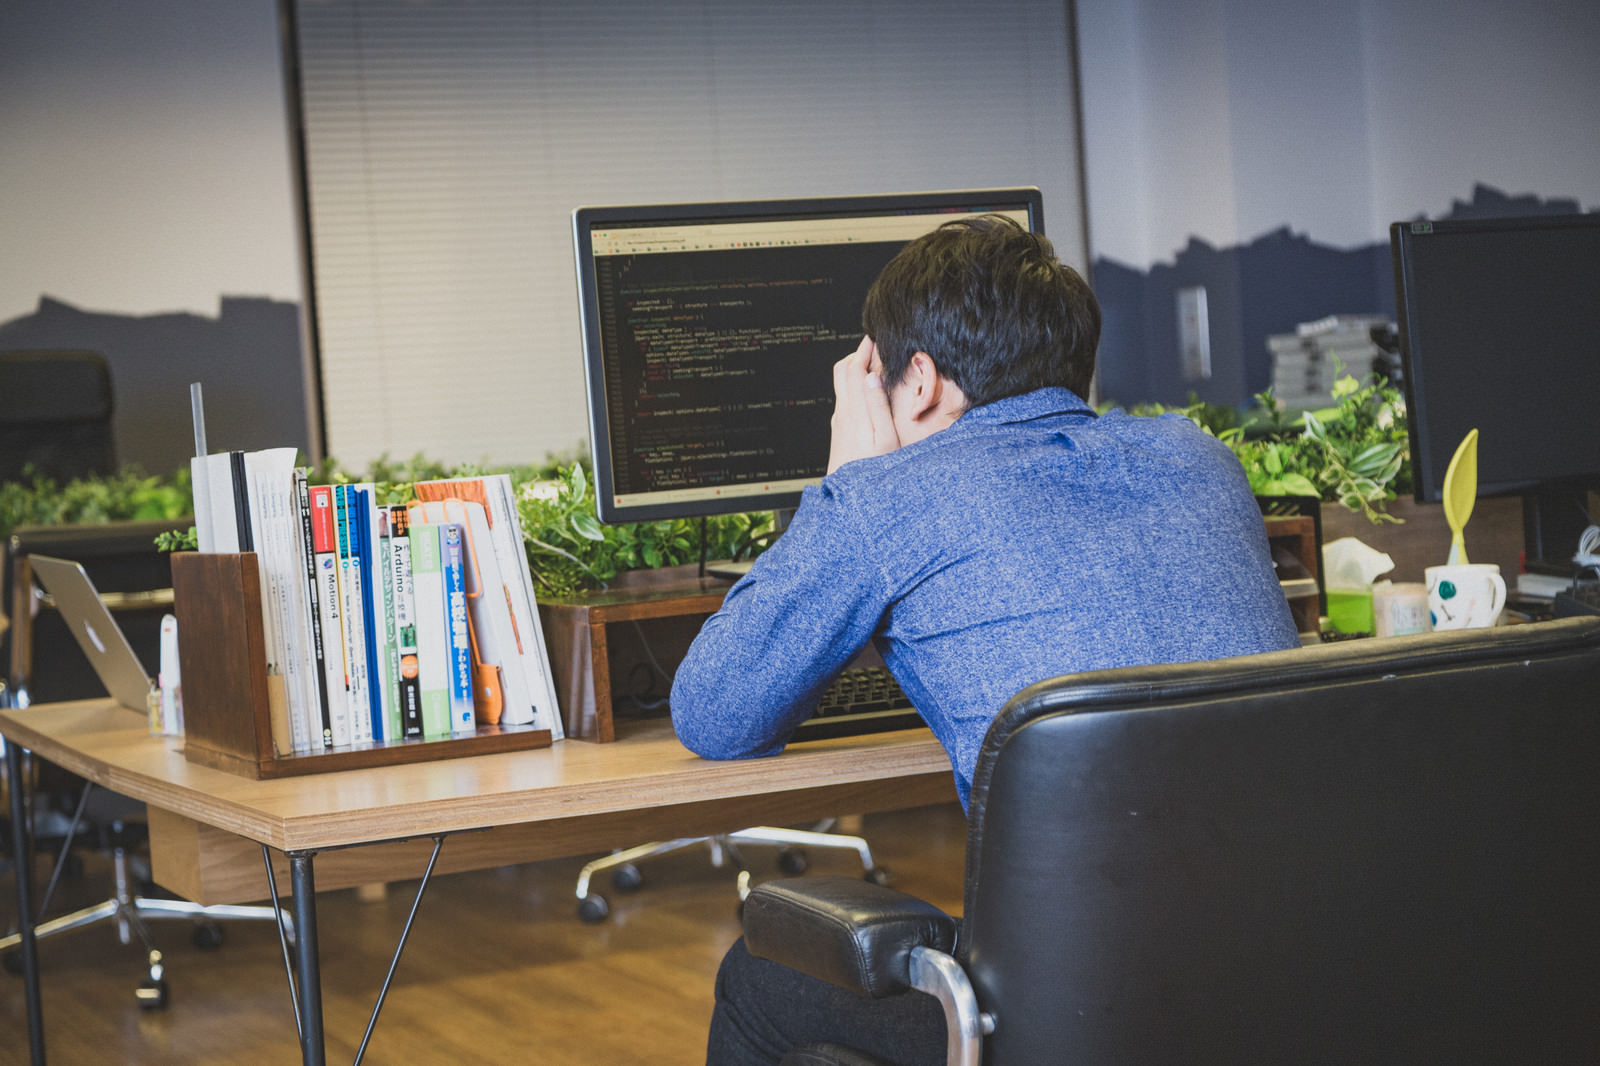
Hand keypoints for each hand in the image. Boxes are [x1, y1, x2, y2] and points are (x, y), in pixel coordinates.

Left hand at [826, 336, 899, 473]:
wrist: (848, 496)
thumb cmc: (872, 470)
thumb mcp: (884, 437)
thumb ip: (878, 405)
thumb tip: (872, 377)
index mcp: (854, 409)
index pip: (854, 368)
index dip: (864, 350)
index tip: (874, 337)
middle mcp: (842, 412)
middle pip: (842, 370)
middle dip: (857, 354)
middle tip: (874, 347)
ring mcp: (839, 421)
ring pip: (842, 384)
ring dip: (856, 369)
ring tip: (874, 363)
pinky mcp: (839, 430)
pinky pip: (845, 398)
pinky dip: (855, 385)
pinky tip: (868, 391)